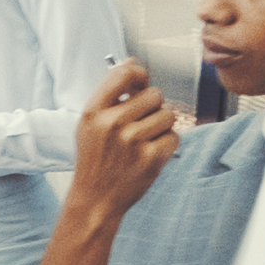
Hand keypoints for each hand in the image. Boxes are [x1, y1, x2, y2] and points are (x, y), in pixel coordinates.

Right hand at [68, 60, 178, 219]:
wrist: (95, 199)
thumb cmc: (95, 159)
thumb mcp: (90, 124)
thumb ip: (111, 95)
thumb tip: (133, 64)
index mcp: (94, 112)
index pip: (124, 74)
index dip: (139, 74)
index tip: (140, 82)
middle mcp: (112, 124)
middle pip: (154, 95)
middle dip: (152, 106)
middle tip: (141, 122)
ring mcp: (133, 142)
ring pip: (167, 116)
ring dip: (161, 126)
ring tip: (144, 140)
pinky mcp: (151, 158)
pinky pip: (174, 137)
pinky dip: (166, 144)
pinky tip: (150, 153)